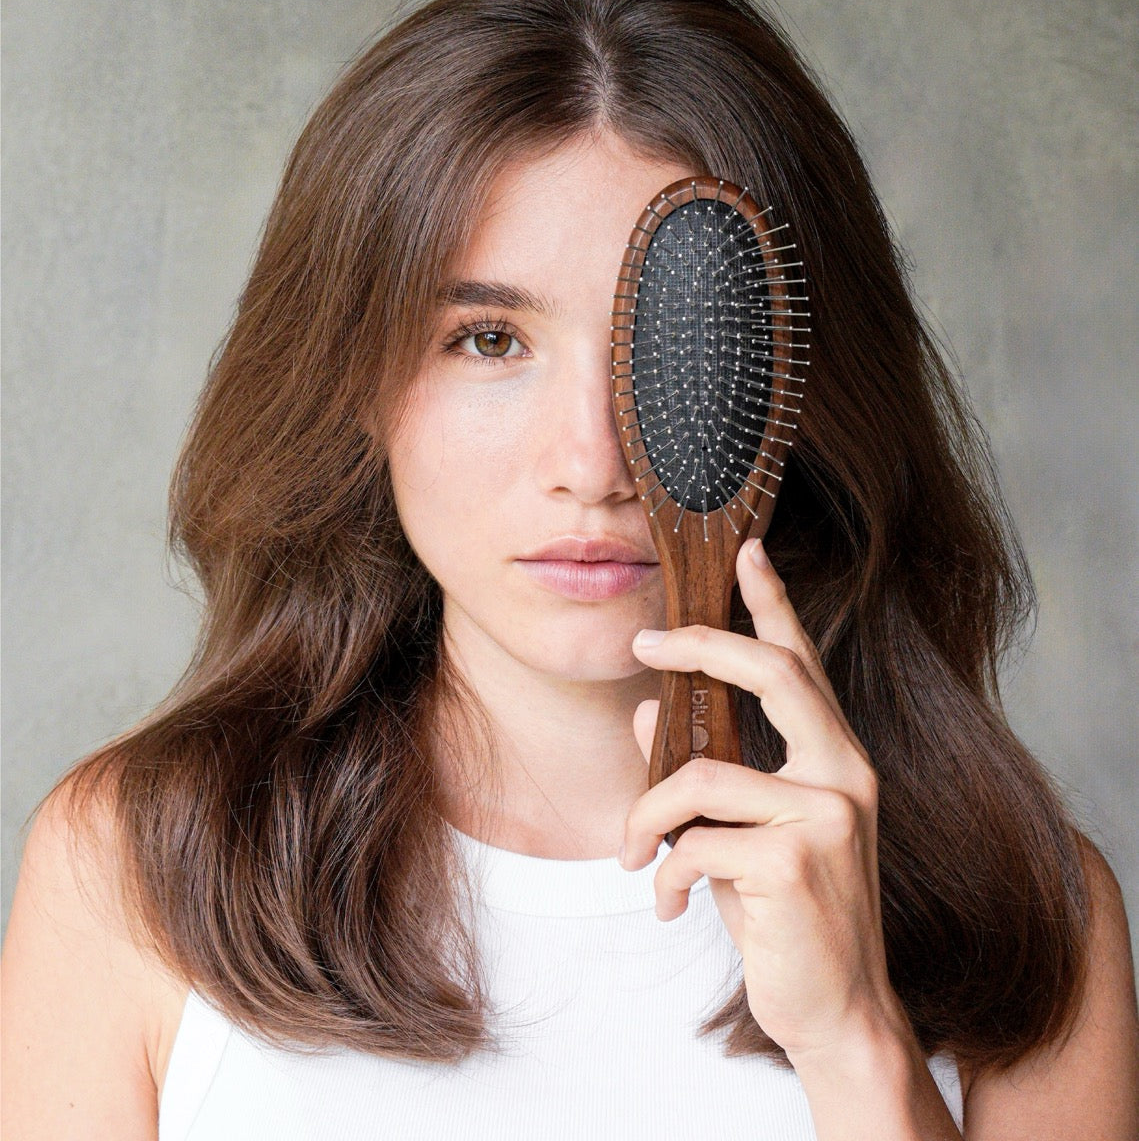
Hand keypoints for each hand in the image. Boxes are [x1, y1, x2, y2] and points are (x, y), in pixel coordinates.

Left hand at [622, 537, 909, 1066]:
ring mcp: (828, 814)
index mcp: (834, 759)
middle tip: (641, 645)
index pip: (802, 663)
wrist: (835, 1012)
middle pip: (769, 672)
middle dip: (698, 646)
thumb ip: (704, 772)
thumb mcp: (738, 835)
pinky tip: (671, 905)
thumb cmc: (787, 917)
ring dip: (648, 818)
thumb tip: (643, 713)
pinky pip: (695, 841)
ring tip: (635, 857)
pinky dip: (667, 875)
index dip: (774, 602)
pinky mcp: (797, 860)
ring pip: (700, 775)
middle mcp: (844, 773)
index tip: (748, 551)